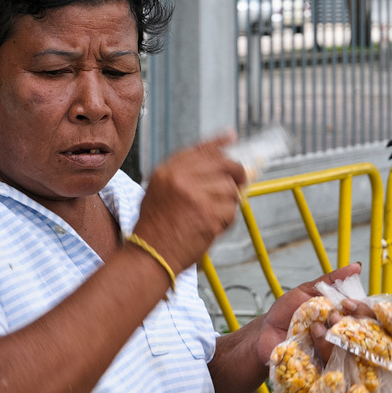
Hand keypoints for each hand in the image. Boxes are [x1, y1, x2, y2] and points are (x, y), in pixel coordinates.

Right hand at [132, 132, 247, 273]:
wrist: (151, 255)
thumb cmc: (156, 228)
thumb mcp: (159, 191)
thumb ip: (183, 174)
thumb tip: (214, 159)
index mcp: (167, 171)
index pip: (200, 149)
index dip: (219, 143)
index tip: (231, 138)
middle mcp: (180, 178)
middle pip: (223, 164)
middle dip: (236, 173)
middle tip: (241, 181)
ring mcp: (195, 195)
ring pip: (230, 189)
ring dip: (228, 203)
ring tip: (213, 215)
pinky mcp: (208, 213)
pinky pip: (231, 210)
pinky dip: (227, 220)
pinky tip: (212, 227)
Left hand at [255, 263, 373, 365]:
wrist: (265, 334)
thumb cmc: (287, 312)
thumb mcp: (307, 291)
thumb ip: (331, 281)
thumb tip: (357, 266)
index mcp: (345, 319)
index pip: (369, 317)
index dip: (363, 310)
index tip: (347, 304)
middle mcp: (345, 340)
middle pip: (365, 337)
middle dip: (348, 324)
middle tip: (332, 317)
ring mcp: (336, 358)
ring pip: (347, 353)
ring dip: (329, 338)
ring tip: (313, 330)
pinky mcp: (323, 373)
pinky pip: (332, 368)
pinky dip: (321, 352)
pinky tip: (309, 343)